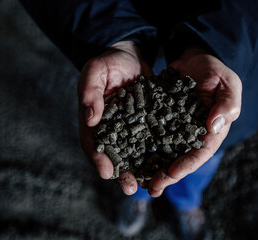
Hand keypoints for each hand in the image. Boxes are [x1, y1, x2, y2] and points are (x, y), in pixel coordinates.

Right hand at [77, 41, 151, 194]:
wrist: (129, 56)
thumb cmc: (108, 63)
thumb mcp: (95, 72)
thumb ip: (90, 92)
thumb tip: (90, 118)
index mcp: (94, 122)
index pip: (93, 144)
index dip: (98, 159)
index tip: (107, 172)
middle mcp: (111, 130)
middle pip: (114, 156)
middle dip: (122, 174)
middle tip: (131, 188)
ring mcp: (130, 129)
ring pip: (134, 154)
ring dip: (142, 170)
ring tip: (151, 184)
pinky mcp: (147, 125)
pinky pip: (152, 142)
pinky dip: (157, 154)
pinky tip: (167, 164)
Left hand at [147, 45, 241, 196]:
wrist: (195, 60)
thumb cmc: (216, 71)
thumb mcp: (228, 83)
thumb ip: (227, 104)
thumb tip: (214, 126)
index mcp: (211, 132)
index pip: (200, 153)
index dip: (186, 165)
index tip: (171, 173)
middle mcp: (191, 135)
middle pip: (179, 159)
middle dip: (166, 175)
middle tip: (151, 188)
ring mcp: (174, 129)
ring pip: (162, 153)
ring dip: (151, 168)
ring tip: (136, 181)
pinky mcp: (160, 120)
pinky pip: (150, 135)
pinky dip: (140, 147)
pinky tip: (128, 156)